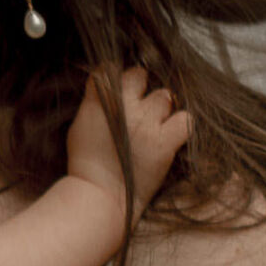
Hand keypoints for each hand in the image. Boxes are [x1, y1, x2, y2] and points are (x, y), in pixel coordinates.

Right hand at [65, 68, 190, 226]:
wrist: (99, 197)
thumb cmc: (86, 166)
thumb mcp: (80, 126)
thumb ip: (94, 102)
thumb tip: (105, 90)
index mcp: (100, 100)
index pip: (110, 68)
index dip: (116, 78)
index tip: (118, 90)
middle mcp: (125, 105)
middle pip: (140, 75)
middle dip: (140, 88)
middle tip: (139, 108)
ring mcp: (147, 122)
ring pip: (165, 96)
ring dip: (162, 108)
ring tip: (155, 125)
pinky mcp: (165, 142)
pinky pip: (185, 120)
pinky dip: (181, 125)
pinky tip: (173, 134)